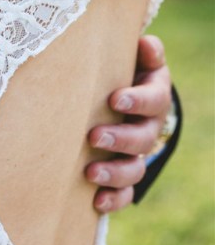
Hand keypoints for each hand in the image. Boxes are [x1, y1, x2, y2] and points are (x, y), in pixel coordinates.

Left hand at [86, 34, 172, 211]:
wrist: (113, 96)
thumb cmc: (119, 70)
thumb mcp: (132, 58)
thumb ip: (143, 51)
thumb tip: (145, 42)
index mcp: (153, 97)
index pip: (155, 100)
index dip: (138, 101)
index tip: (114, 99)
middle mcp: (148, 127)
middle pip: (143, 139)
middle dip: (120, 139)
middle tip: (93, 137)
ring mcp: (137, 154)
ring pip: (135, 170)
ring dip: (114, 173)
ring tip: (90, 172)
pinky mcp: (123, 174)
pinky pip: (125, 193)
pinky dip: (113, 199)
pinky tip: (95, 202)